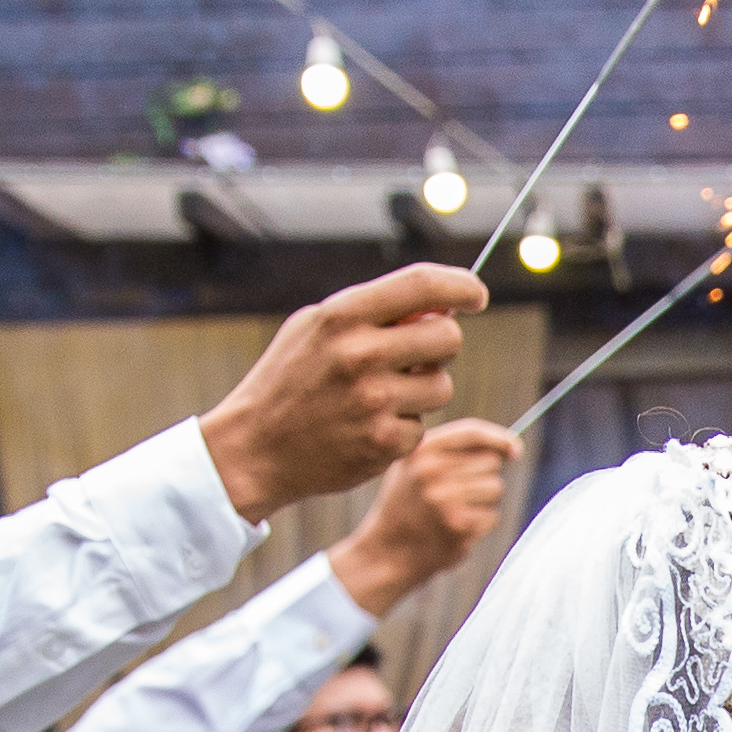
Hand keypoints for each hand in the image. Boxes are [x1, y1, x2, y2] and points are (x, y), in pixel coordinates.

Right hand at [201, 265, 484, 519]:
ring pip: (442, 386)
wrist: (256, 446)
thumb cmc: (290, 379)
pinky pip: (422, 426)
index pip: (422, 285)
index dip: (460, 285)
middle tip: (421, 354)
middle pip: (448, 337)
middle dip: (442, 344)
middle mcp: (360, 355)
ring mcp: (374, 402)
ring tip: (383, 395)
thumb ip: (372, 312)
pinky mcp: (384, 443)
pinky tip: (368, 427)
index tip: (475, 294)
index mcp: (342, 316)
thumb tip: (440, 307)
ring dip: (424, 390)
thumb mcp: (315, 328)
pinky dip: (402, 427)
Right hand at [326, 415, 522, 611]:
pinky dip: (480, 524)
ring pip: (495, 487)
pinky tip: (456, 529)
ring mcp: (445, 498)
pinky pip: (491, 516)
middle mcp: (432, 471)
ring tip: (455, 511)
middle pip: (490, 461)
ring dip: (484, 501)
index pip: (472, 432)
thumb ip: (451, 450)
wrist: (387, 552)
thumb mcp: (413, 466)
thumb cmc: (406, 505)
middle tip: (459, 493)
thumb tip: (509, 447)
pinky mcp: (459, 525)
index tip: (514, 450)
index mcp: (421, 451)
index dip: (500, 438)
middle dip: (483, 476)